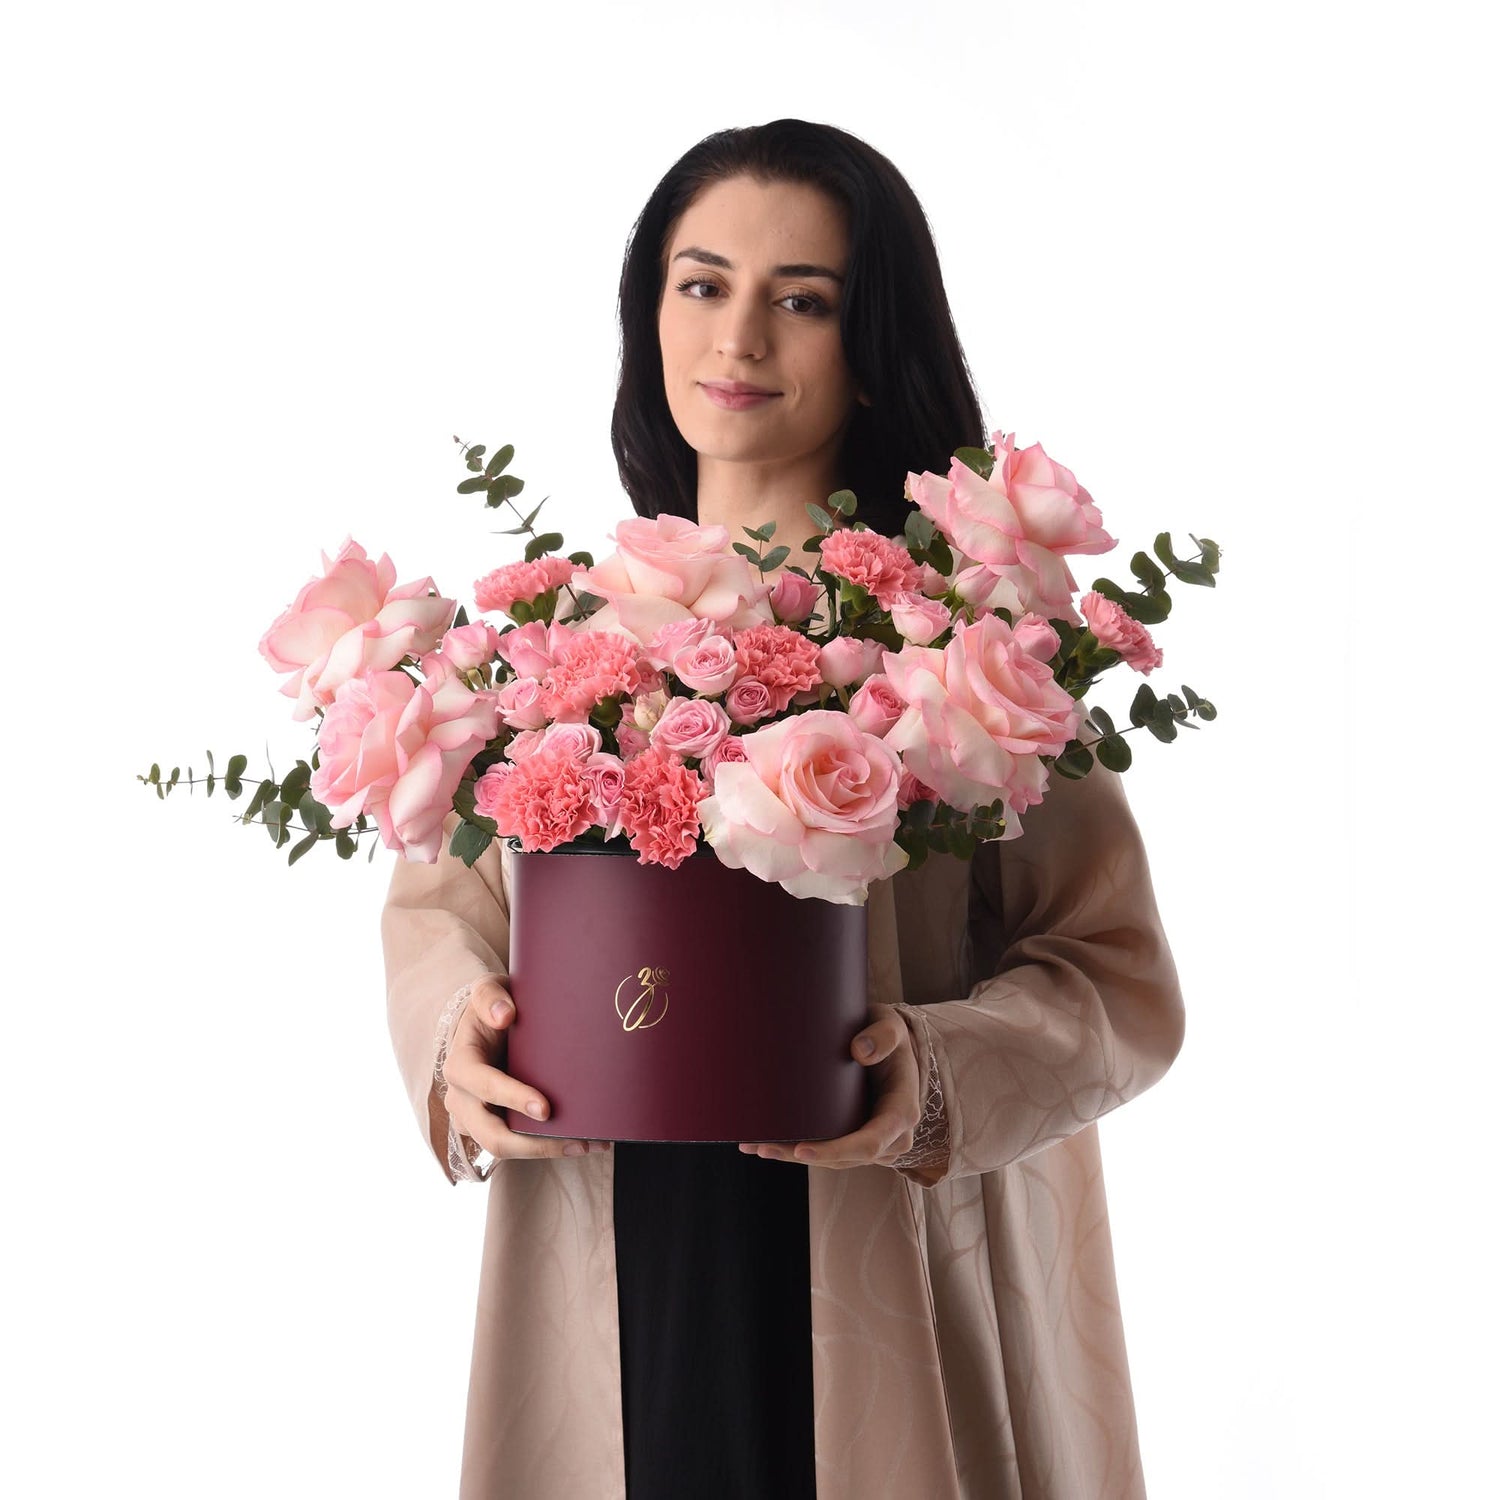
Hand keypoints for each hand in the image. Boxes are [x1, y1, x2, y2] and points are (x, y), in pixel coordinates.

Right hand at [442, 977, 610, 1159]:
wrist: (491, 1022)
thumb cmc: (493, 1006)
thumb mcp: (488, 990)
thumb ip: (490, 996)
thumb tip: (504, 1015)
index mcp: (460, 1065)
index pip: (483, 1087)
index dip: (512, 1099)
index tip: (546, 1108)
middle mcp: (462, 1099)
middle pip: (492, 1136)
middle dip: (535, 1144)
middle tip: (578, 1141)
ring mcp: (475, 1119)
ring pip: (506, 1148)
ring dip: (547, 1151)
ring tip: (591, 1145)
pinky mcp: (494, 1128)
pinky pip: (518, 1146)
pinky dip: (549, 1147)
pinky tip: (585, 1142)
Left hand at [738, 1003, 918, 1168]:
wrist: (891, 1047)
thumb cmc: (887, 1035)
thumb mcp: (892, 1025)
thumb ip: (883, 1035)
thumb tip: (860, 1051)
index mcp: (901, 1112)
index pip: (870, 1143)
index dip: (836, 1151)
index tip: (801, 1150)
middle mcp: (893, 1136)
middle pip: (844, 1159)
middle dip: (801, 1156)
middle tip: (762, 1147)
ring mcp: (876, 1144)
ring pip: (833, 1161)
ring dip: (793, 1156)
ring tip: (754, 1146)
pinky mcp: (858, 1141)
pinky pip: (830, 1154)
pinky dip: (798, 1151)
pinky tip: (767, 1146)